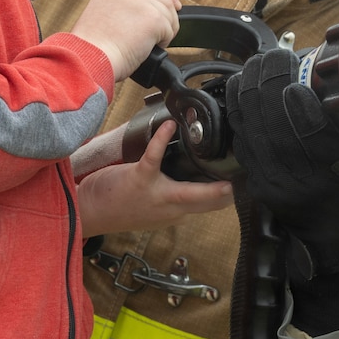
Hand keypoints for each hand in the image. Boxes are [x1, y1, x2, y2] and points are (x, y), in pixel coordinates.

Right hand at [71, 0, 181, 79]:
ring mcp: (141, 2)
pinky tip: (147, 50)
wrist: (87, 60)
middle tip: (160, 36)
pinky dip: (163, 42)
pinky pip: (170, 29)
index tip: (161, 15)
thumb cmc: (91, 51)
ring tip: (148, 46)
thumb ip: (121, 13)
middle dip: (166, 17)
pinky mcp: (153, 17)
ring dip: (165, 32)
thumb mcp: (101, 20)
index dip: (158, 4)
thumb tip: (142, 20)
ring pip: (169, 13)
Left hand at [77, 121, 234, 234]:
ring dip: (211, 178)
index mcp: (177, 212)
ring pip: (191, 190)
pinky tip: (169, 126)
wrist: (87, 212)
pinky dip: (163, 139)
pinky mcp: (139, 179)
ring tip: (226, 159)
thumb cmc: (117, 206)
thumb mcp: (153, 207)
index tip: (247, 182)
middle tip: (251, 174)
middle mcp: (171, 208)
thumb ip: (175, 197)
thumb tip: (194, 177)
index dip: (231, 195)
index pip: (212, 206)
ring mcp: (157, 195)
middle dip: (232, 191)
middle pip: (211, 202)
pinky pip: (156, 157)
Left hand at [227, 49, 338, 278]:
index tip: (290, 61)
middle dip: (264, 80)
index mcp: (338, 165)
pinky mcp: (260, 183)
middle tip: (272, 56)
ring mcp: (276, 181)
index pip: (304, 121)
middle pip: (269, 119)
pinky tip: (243, 91)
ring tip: (256, 66)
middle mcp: (303, 175)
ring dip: (247, 91)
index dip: (289, 86)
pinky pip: (242, 141)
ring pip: (249, 128)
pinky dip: (239, 112)